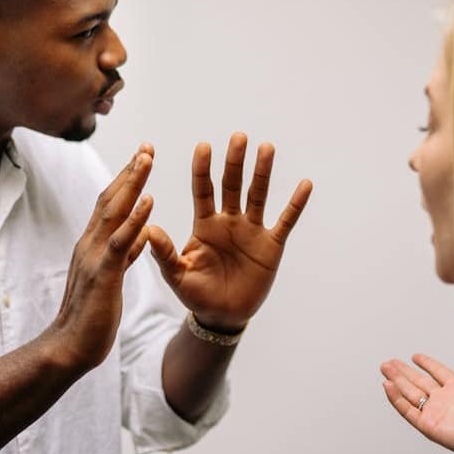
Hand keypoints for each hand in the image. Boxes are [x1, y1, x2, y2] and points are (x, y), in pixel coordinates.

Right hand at [42, 145, 154, 371]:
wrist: (69, 348)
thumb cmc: (90, 316)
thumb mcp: (111, 278)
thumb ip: (123, 255)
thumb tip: (139, 235)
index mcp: (92, 245)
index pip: (109, 204)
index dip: (126, 179)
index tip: (142, 157)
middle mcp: (89, 244)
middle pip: (110, 198)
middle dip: (130, 171)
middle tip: (147, 146)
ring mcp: (93, 257)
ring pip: (113, 212)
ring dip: (131, 183)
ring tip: (147, 159)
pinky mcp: (102, 274)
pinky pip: (120, 242)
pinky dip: (134, 219)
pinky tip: (149, 201)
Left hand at [148, 133, 312, 331]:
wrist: (222, 316)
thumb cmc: (196, 294)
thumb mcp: (177, 275)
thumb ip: (164, 253)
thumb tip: (148, 228)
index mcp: (205, 225)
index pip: (203, 190)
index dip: (203, 169)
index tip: (203, 146)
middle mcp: (229, 221)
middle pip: (232, 185)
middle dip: (234, 162)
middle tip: (238, 137)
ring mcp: (252, 231)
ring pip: (258, 195)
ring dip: (262, 172)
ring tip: (266, 147)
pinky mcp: (271, 245)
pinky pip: (285, 221)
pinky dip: (295, 204)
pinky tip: (305, 184)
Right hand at [381, 353, 453, 453]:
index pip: (439, 374)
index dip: (427, 364)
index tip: (415, 356)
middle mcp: (446, 402)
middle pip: (419, 383)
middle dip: (404, 372)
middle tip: (388, 362)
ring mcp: (436, 413)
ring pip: (410, 394)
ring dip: (397, 381)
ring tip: (384, 368)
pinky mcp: (430, 426)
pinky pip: (409, 411)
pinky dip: (397, 399)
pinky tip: (388, 386)